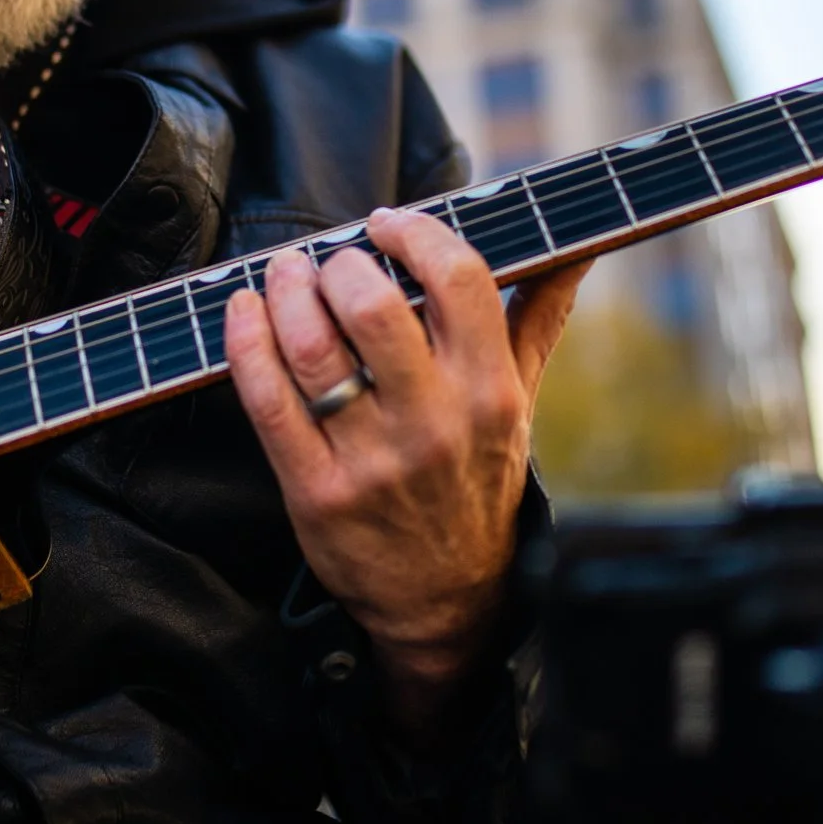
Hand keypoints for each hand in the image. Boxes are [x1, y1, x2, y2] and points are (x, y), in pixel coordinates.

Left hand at [224, 207, 587, 740]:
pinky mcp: (316, 492)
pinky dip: (247, 344)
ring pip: (312, 349)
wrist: (445, 600)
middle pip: (372, 308)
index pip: (459, 280)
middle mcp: (434, 424)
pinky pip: (268, 402)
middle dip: (341, 264)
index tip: (387, 224)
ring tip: (285, 274)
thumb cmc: (478, 479)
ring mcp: (371, 461)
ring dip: (286, 292)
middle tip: (330, 260)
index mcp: (489, 392)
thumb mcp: (520, 402)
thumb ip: (539, 316)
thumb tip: (577, 246)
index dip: (415, 233)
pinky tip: (245, 313)